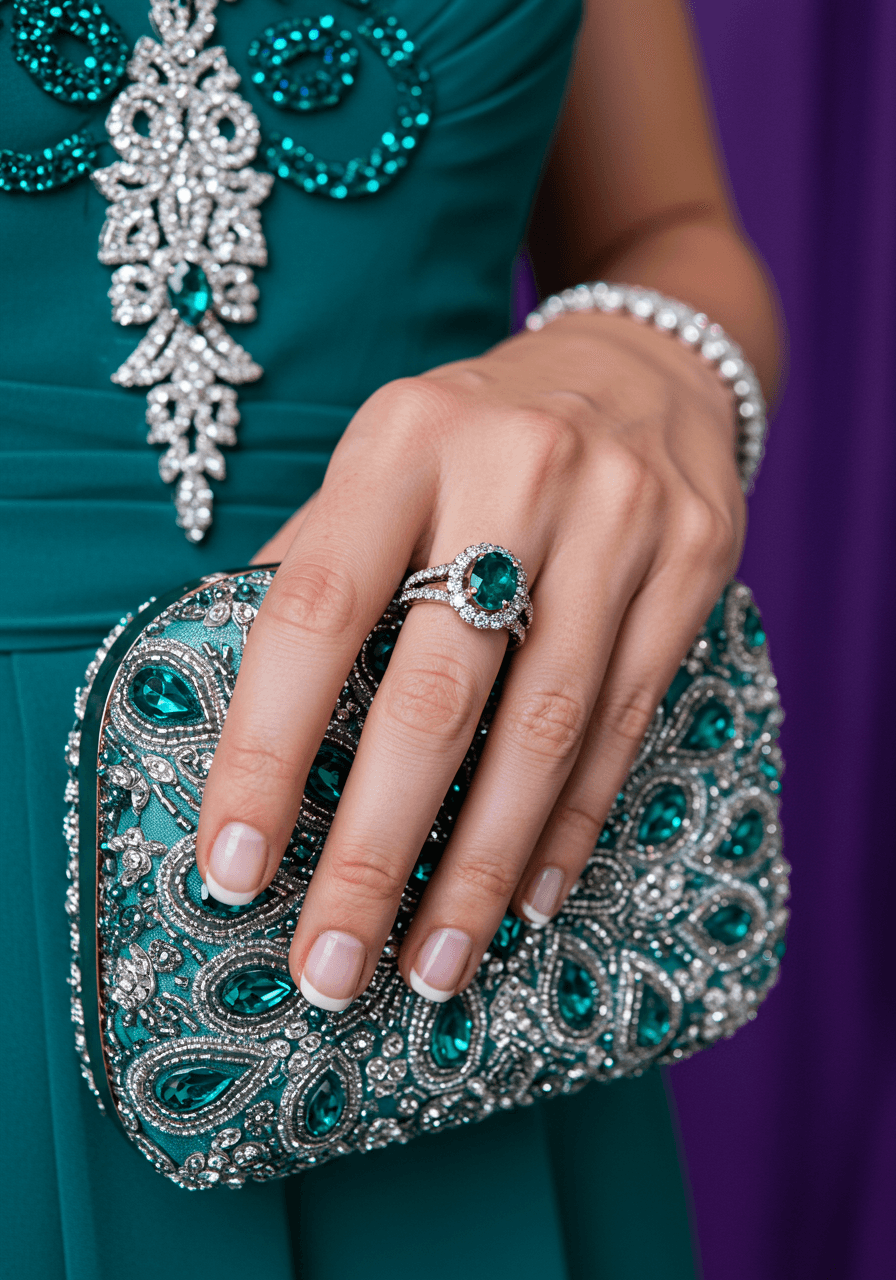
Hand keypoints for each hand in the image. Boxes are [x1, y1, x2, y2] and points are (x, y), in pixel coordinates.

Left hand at [195, 310, 743, 1009]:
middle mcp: (515, 471)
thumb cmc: (480, 435)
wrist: (642, 365)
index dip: (266, 747)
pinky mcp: (696, 561)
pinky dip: (569, 821)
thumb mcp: (388, 463)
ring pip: (544, 728)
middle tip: (331, 967)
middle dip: (376, 849)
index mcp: (403, 442)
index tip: (232, 869)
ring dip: (480, 865)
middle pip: (436, 694)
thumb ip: (321, 565)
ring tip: (433, 966)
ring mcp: (619, 519)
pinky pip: (626, 720)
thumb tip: (239, 709)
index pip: (316, 609)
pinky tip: (524, 896)